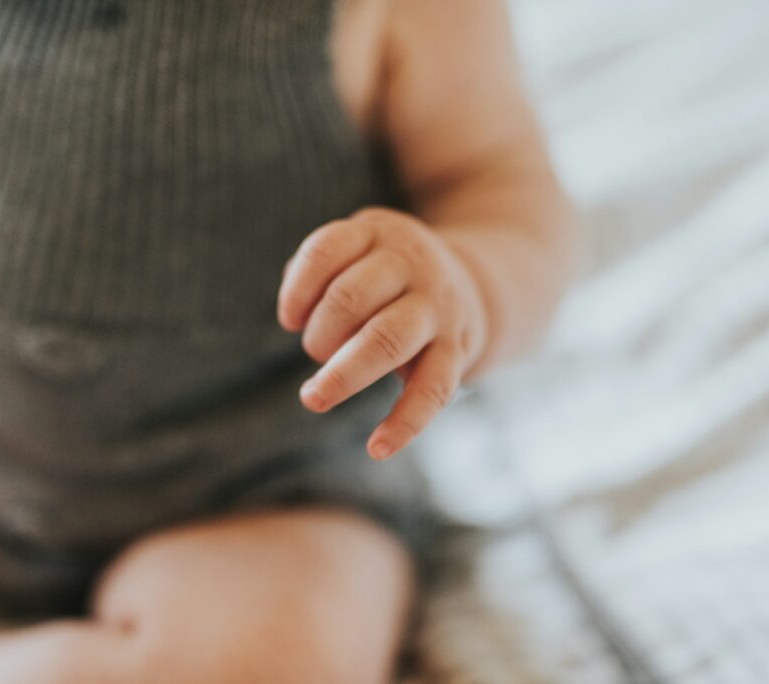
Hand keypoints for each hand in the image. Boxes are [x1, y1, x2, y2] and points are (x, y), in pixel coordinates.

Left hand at [278, 207, 487, 459]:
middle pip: (350, 297)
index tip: (290, 319)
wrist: (478, 284)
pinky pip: (432, 389)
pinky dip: (405, 423)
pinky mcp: (456, 350)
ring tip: (313, 398)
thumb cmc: (389, 274)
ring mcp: (436, 309)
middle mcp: (411, 265)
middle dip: (319, 333)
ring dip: (343, 373)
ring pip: (387, 339)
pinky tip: (377, 448)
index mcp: (378, 233)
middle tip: (314, 351)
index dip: (297, 288)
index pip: (327, 250)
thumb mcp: (358, 250)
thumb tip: (296, 317)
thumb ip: (316, 274)